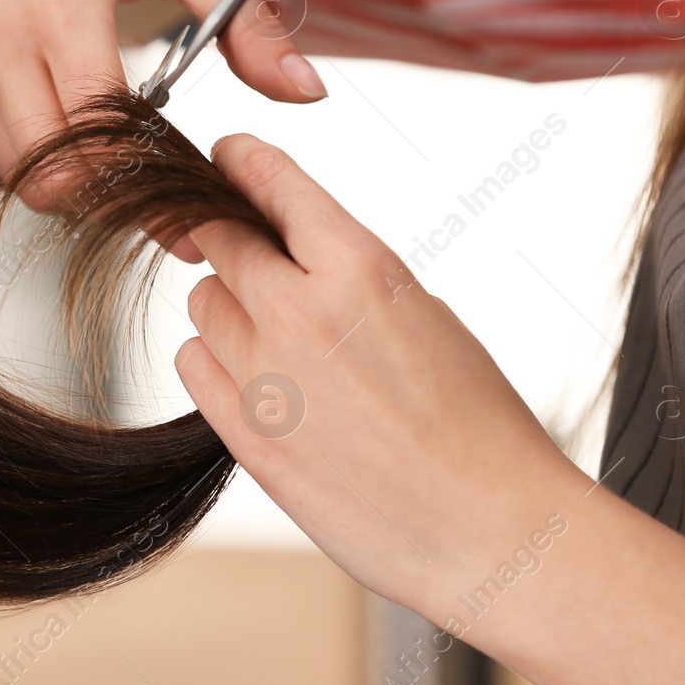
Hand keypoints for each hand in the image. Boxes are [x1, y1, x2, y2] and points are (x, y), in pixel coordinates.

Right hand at [0, 0, 327, 221]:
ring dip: (66, 181)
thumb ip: (251, 25)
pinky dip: (24, 161)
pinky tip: (58, 127)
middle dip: (107, 196)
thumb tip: (306, 92)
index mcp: (56, 8)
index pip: (99, 138)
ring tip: (108, 152)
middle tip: (149, 186)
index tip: (188, 201)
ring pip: (13, 178)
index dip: (148, 183)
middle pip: (51, 177)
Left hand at [177, 134, 590, 616]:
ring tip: (282, 344)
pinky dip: (216, 364)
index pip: (271, 183)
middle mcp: (299, 312)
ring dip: (229, 308)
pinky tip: (259, 383)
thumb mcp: (425, 314)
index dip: (241, 162)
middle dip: (233, 242)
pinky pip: (194, 365)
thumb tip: (294, 256)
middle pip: (218, 239)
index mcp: (360, 268)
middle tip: (254, 260)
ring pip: (202, 303)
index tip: (227, 155)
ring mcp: (263, 375)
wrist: (491, 528)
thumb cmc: (477, 426)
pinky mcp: (244, 434)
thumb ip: (349, 276)